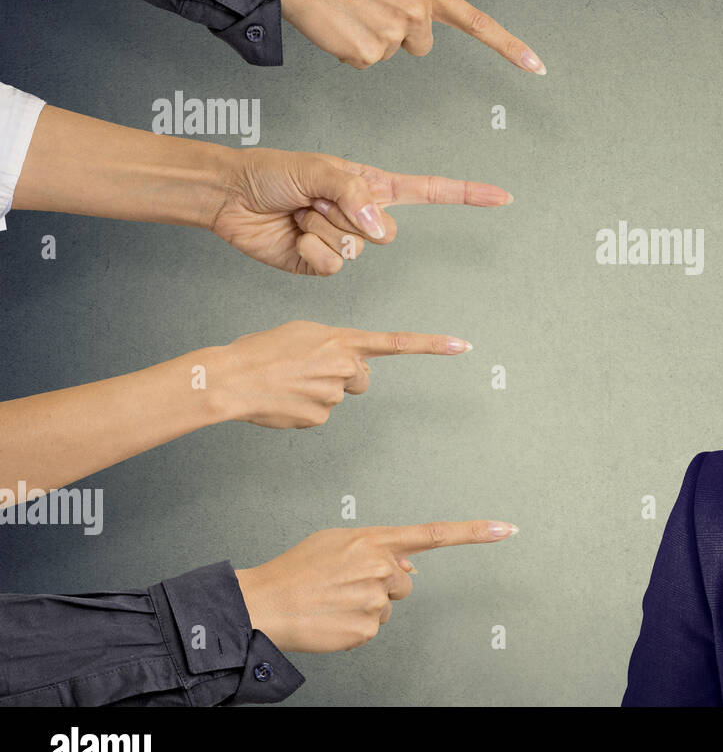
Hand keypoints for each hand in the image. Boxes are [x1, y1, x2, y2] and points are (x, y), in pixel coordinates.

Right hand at [206, 321, 470, 427]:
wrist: (230, 378)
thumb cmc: (261, 351)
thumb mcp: (303, 333)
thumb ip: (335, 344)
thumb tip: (349, 365)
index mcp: (342, 340)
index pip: (397, 343)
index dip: (432, 345)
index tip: (463, 346)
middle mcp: (345, 366)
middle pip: (361, 378)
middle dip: (344, 376)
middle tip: (309, 370)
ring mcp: (334, 395)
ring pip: (338, 396)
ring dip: (318, 391)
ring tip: (287, 382)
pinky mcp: (319, 418)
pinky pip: (320, 414)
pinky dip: (304, 409)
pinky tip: (284, 400)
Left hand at [208, 147, 511, 275]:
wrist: (232, 197)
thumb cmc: (273, 172)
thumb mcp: (320, 170)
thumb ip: (356, 195)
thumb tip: (380, 228)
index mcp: (371, 186)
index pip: (430, 192)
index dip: (467, 195)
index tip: (502, 197)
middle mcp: (363, 215)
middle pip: (386, 233)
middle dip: (348, 216)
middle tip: (315, 200)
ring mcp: (345, 241)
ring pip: (357, 252)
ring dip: (323, 231)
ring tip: (300, 213)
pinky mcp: (322, 264)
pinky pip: (333, 267)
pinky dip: (310, 251)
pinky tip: (294, 235)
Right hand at [235, 520, 517, 652]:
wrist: (263, 604)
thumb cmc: (296, 571)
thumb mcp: (335, 541)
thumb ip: (377, 546)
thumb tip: (411, 564)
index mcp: (374, 540)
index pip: (434, 533)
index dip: (474, 532)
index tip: (507, 528)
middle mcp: (380, 567)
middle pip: (404, 581)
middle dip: (383, 584)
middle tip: (346, 585)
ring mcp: (375, 600)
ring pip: (389, 607)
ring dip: (367, 606)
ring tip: (334, 601)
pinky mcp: (366, 629)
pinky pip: (373, 630)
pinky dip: (355, 627)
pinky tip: (332, 619)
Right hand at [276, 0, 544, 71]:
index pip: (478, 23)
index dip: (510, 47)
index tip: (536, 66)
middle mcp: (416, 14)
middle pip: (423, 45)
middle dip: (400, 33)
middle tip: (374, 6)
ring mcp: (391, 35)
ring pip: (392, 54)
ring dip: (373, 39)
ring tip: (355, 11)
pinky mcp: (366, 53)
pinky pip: (368, 63)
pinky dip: (353, 50)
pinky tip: (343, 25)